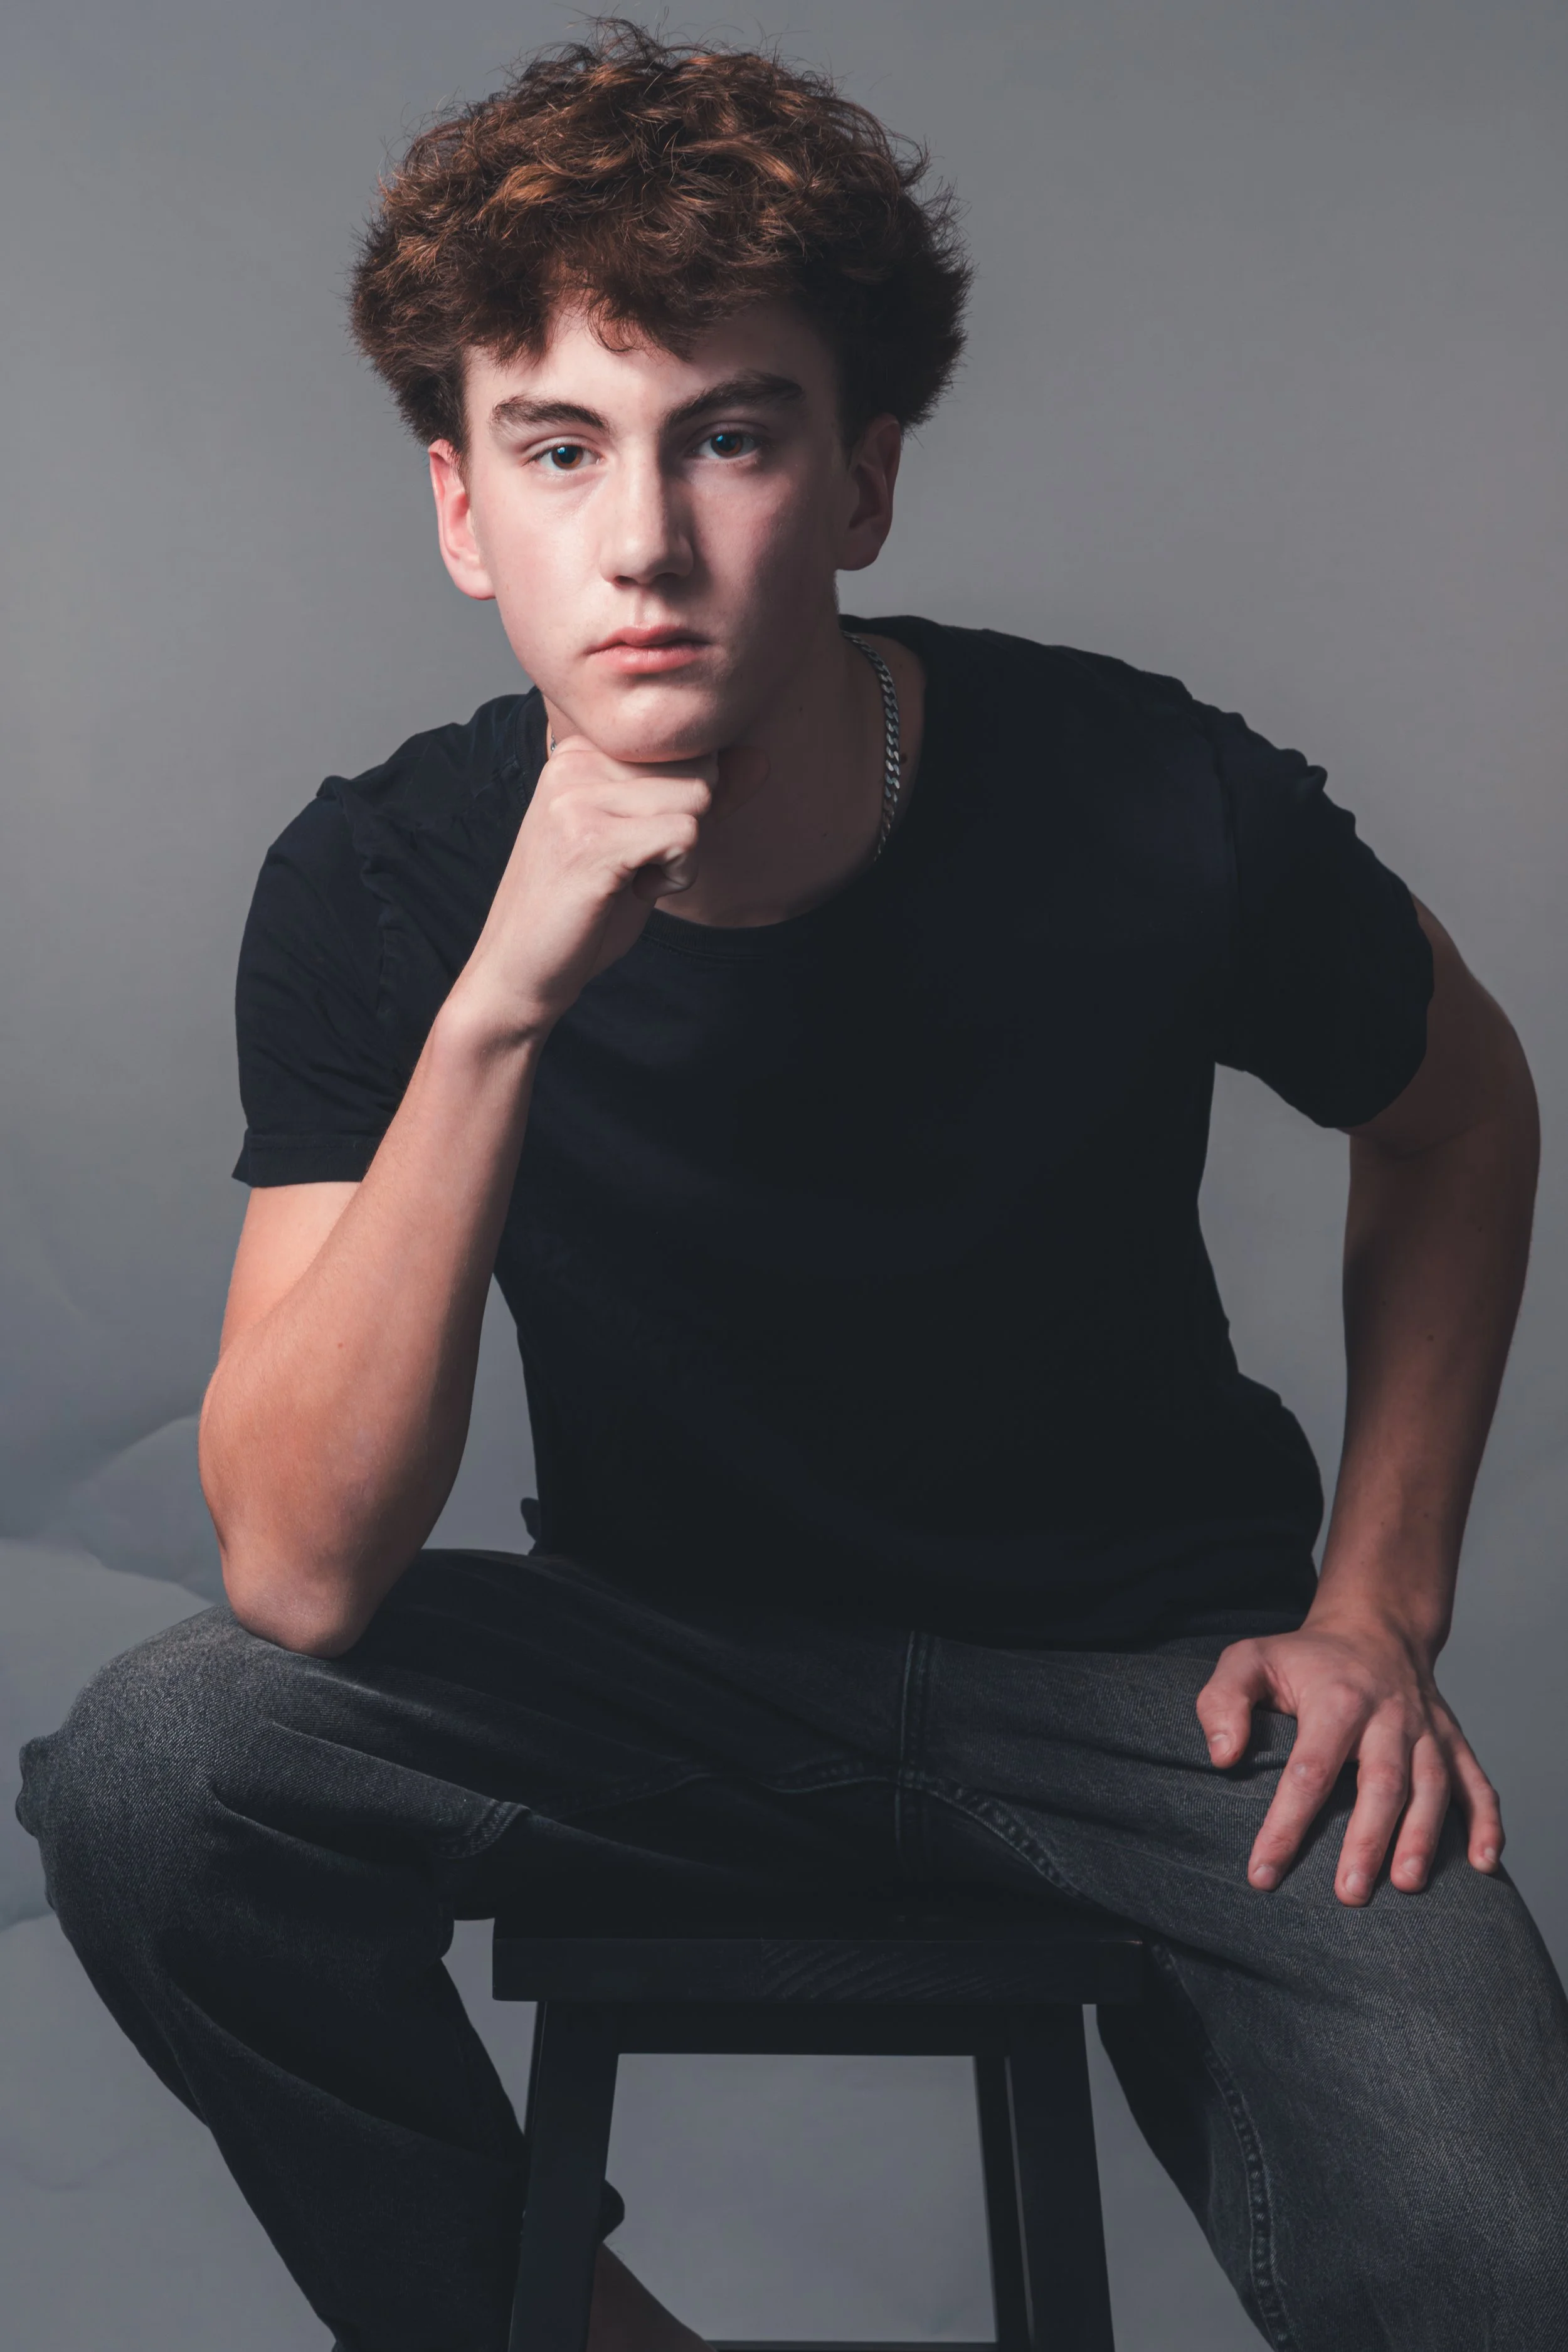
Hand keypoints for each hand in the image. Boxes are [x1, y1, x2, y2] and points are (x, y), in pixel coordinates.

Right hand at [457, 734, 767, 1036]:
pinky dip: (678, 874)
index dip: (686, 807)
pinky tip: (637, 891)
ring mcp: (578, 797)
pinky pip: (685, 835)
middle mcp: (575, 760)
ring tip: (634, 878)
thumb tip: (760, 756)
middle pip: (698, 767)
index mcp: (581, 750)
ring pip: (697, 798)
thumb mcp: (649, 843)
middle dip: (689, 827)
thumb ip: (700, 798)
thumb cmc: (584, 911)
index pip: (685, 747)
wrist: (520, 971)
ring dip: (685, 853)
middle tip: (638, 865)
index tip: (637, 843)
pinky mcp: (591, 840)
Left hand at [1196, 1616, 1502, 1905]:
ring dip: (1423, 1837)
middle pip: (1381, 1782)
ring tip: (1407, 1885)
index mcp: (1335, 1700)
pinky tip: (1485, 1864)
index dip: (1286, 1825)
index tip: (1263, 1875)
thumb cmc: (1303, 1659)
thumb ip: (1222, 1702)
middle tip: (1349, 1896)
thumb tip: (1223, 1757)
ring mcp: (1426, 1730)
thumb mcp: (1248, 1660)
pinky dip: (1486, 1822)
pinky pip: (1477, 1782)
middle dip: (1367, 1841)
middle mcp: (1388, 1716)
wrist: (1373, 1628)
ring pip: (1433, 1786)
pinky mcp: (1453, 1741)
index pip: (1308, 1770)